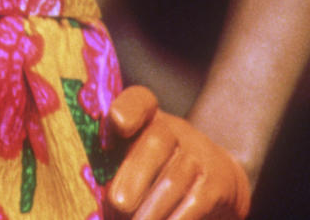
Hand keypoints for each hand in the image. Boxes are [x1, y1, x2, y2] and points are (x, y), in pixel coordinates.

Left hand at [106, 86, 250, 219]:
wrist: (214, 182)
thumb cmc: (155, 171)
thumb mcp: (135, 156)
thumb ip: (112, 164)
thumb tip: (92, 191)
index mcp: (147, 118)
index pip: (140, 101)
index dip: (129, 108)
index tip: (117, 121)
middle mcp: (175, 130)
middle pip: (156, 142)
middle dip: (135, 174)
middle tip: (118, 204)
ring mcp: (199, 155)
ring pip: (174, 179)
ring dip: (152, 208)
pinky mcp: (217, 184)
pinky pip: (196, 202)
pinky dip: (176, 219)